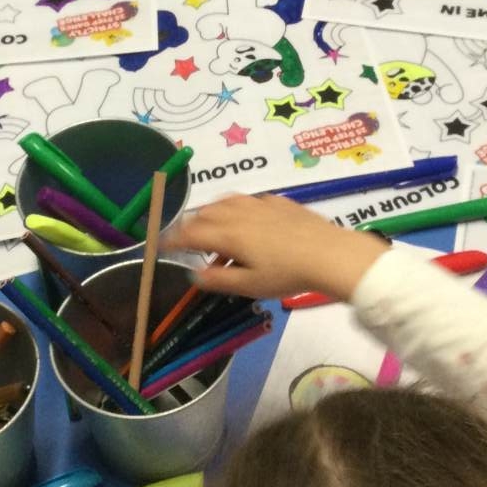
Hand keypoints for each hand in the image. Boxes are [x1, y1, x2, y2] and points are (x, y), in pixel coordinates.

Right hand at [165, 194, 388, 303]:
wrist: (328, 253)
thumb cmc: (287, 274)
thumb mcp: (250, 285)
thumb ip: (218, 279)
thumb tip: (194, 274)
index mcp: (228, 234)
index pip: (189, 233)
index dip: (171, 239)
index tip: (158, 245)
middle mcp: (238, 213)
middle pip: (205, 213)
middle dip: (189, 225)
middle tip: (183, 239)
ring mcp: (259, 204)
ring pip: (225, 201)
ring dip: (211, 213)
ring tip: (210, 227)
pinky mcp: (278, 202)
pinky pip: (248, 200)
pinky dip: (235, 208)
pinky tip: (245, 218)